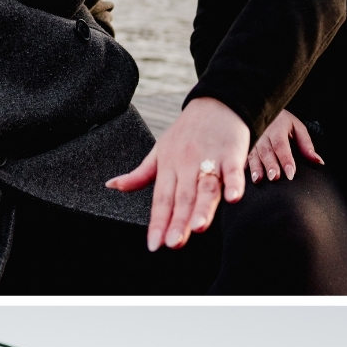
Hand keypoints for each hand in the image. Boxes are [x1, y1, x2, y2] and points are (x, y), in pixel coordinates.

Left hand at [106, 97, 249, 251]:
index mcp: (168, 167)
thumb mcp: (159, 150)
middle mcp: (187, 165)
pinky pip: (234, 170)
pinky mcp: (232, 153)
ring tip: (197, 228)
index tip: (154, 245)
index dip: (157, 223)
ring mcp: (210, 159)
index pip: (161, 200)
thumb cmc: (187, 131)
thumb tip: (112, 186)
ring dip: (202, 208)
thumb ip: (140, 174)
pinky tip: (233, 198)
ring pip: (205, 187)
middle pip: (182, 198)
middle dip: (178, 222)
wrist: (216, 102)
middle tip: (173, 244)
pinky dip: (234, 183)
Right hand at [248, 110, 322, 182]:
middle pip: (267, 151)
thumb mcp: (298, 128)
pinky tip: (244, 173)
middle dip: (270, 165)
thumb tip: (319, 162)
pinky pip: (243, 155)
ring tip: (258, 179)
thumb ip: (306, 145)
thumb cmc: (283, 121)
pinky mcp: (244, 144)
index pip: (282, 145)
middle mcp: (263, 134)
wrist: (262, 108)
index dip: (286, 159)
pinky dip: (244, 164)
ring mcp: (252, 139)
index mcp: (278, 128)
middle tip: (274, 177)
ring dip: (256, 167)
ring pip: (253, 154)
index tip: (290, 173)